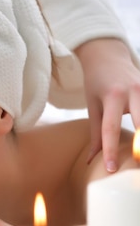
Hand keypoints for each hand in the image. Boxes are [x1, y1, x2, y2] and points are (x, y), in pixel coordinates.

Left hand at [76, 38, 139, 171]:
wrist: (108, 55)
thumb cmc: (97, 83)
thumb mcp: (92, 105)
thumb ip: (95, 134)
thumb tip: (91, 161)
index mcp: (113, 96)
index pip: (111, 129)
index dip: (111, 151)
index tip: (111, 170)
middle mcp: (134, 92)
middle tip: (136, 168)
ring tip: (138, 158)